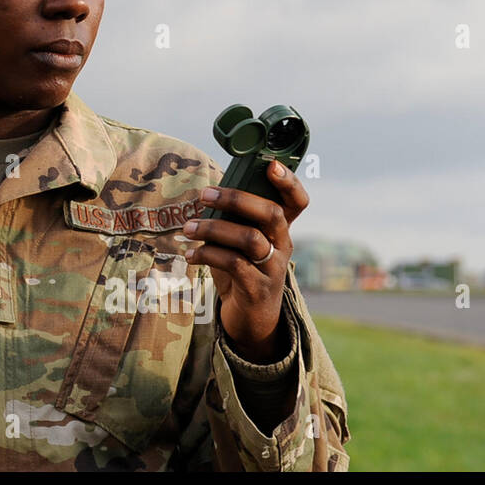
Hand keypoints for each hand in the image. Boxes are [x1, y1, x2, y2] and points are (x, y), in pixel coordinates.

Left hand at [181, 160, 307, 361]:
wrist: (251, 318)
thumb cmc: (241, 269)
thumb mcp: (240, 241)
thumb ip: (233, 219)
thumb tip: (208, 191)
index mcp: (280, 229)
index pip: (296, 201)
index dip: (288, 182)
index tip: (270, 165)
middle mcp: (283, 245)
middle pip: (271, 213)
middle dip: (236, 199)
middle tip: (205, 195)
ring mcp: (273, 268)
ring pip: (250, 239)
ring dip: (214, 229)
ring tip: (188, 229)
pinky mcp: (258, 288)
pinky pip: (234, 264)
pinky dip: (208, 255)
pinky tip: (191, 255)